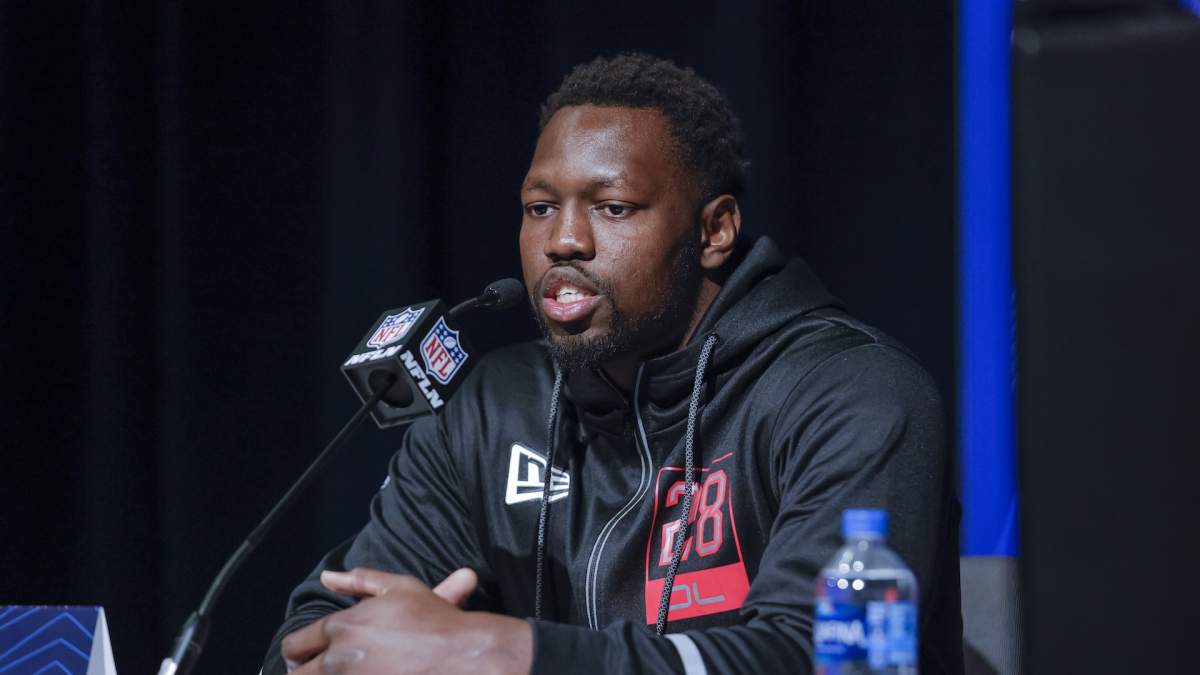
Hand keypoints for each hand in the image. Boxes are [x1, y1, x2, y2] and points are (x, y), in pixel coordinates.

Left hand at [280, 567, 531, 674]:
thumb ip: (360, 581)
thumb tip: (327, 577)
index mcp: (341, 627)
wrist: (465, 656)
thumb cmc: (435, 620)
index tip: (307, 658)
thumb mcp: (401, 588)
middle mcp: (339, 659)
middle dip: (304, 672)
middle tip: (321, 671)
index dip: (299, 652)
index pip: (295, 645)